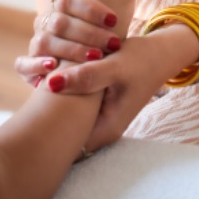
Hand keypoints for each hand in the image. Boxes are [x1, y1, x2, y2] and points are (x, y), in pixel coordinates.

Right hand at [15, 0, 136, 85]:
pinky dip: (36, 65)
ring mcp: (37, 41)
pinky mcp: (27, 65)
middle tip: (113, 43)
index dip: (92, 9)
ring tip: (95, 57)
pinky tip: (53, 67)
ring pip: (45, 41)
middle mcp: (46, 20)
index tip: (114, 20)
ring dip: (71, 49)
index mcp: (61, 4)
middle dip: (89, 33)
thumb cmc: (99, 38)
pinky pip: (22, 64)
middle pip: (61, 22)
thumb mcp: (103, 19)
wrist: (85, 67)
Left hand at [46, 36, 169, 150]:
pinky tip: (59, 76)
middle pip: (63, 133)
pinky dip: (65, 93)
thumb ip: (87, 76)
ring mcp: (97, 120)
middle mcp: (100, 130)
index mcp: (105, 129)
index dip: (48, 127)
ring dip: (56, 102)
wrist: (160, 54)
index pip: (65, 144)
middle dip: (48, 114)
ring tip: (45, 80)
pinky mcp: (95, 108)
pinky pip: (73, 107)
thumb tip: (52, 84)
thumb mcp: (115, 66)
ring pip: (66, 118)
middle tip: (38, 87)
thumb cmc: (142, 60)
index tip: (38, 103)